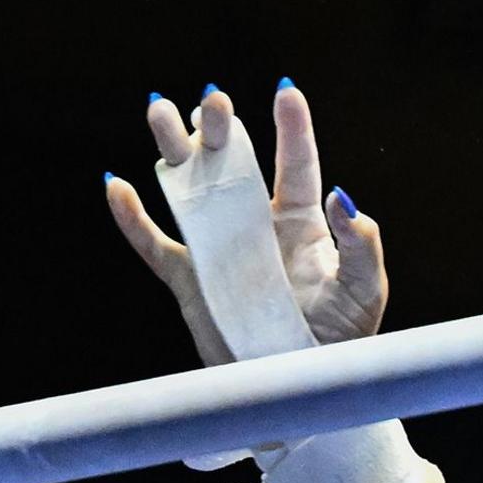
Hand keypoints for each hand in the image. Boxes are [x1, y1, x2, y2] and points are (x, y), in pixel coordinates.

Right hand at [104, 83, 386, 364]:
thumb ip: (361, 244)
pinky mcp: (190, 282)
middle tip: (212, 98)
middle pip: (234, 163)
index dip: (291, 127)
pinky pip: (155, 245)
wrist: (301, 390)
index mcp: (302, 223)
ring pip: (189, 190)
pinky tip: (118, 185)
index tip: (286, 92)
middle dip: (221, 127)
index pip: (296, 165)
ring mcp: (219, 250)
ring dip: (174, 152)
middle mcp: (256, 226)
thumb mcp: (364, 290)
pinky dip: (133, 218)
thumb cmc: (342, 340)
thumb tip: (343, 195)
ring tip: (160, 109)